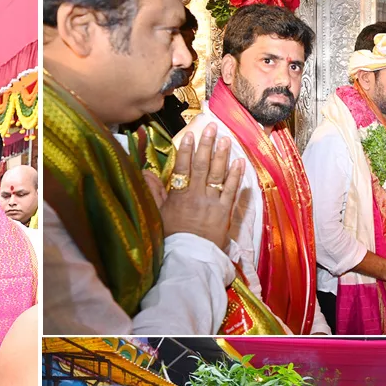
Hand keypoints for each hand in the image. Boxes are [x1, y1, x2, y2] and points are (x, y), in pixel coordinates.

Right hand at [161, 124, 245, 250]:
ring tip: (225, 138)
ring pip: (217, 175)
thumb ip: (155, 193)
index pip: (183, 168)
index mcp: (179, 196)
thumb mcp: (158, 215)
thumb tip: (146, 173)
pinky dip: (236, 176)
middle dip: (206, 145)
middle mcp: (196, 195)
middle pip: (202, 166)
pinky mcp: (224, 212)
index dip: (186, 150)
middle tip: (211, 127)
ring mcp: (212, 203)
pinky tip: (239, 162)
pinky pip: (231, 191)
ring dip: (222, 155)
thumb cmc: (171, 238)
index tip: (190, 135)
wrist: (188, 258)